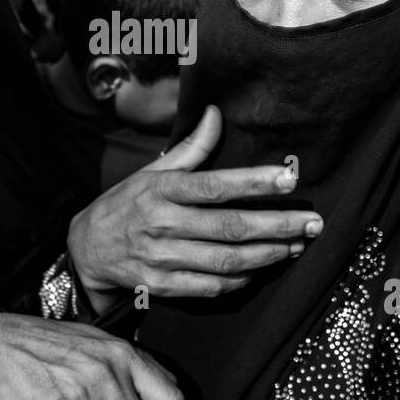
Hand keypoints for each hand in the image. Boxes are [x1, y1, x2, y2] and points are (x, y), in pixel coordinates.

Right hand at [68, 105, 323, 314]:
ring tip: (296, 245)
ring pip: (225, 261)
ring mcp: (162, 259)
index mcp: (162, 190)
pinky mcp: (163, 286)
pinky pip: (211, 287)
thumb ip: (190, 148)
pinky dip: (240, 280)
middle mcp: (162, 224)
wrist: (86, 249)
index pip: (216, 185)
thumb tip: (215, 113)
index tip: (290, 178)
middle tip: (313, 222)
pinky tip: (262, 269)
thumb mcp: (152, 171)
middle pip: (230, 227)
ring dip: (267, 255)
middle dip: (277, 225)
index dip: (255, 182)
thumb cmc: (127, 203)